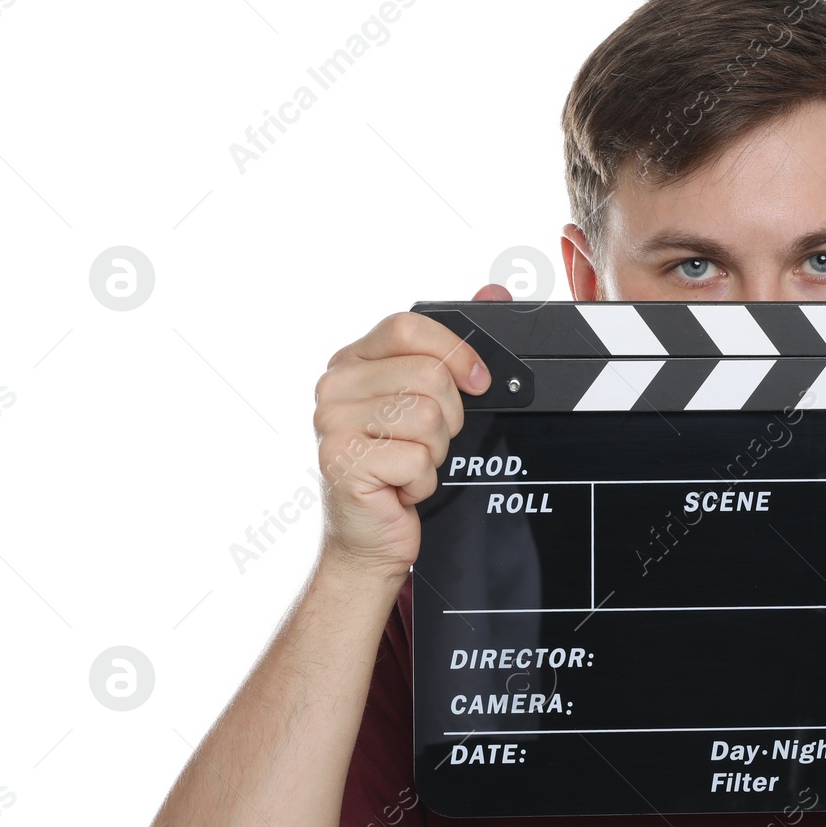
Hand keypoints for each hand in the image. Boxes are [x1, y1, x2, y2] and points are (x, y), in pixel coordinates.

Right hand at [312, 284, 510, 577]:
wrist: (373, 535)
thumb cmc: (401, 465)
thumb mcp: (431, 400)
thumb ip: (456, 346)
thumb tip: (495, 291)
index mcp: (353, 360)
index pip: (409, 327)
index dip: (456, 354)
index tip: (477, 383)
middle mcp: (334, 386)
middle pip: (428, 376)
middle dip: (449, 418)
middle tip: (428, 442)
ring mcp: (331, 423)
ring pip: (427, 416)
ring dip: (436, 452)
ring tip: (413, 464)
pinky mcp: (340, 461)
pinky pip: (416, 458)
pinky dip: (423, 481)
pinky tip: (401, 487)